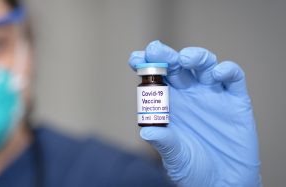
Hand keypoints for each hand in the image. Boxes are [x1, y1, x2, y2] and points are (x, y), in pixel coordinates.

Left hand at [128, 40, 260, 186]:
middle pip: (176, 65)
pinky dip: (226, 70)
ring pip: (204, 64)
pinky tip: (217, 74)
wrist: (223, 183)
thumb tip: (146, 131)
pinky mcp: (236, 100)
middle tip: (156, 50)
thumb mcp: (175, 158)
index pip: (155, 78)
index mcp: (169, 104)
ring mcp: (212, 94)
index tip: (135, 59)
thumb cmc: (194, 169)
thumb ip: (164, 142)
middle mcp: (189, 95)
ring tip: (185, 59)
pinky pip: (233, 78)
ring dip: (195, 56)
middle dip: (165, 55)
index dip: (145, 64)